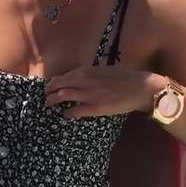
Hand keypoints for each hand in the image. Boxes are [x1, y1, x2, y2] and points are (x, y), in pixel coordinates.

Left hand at [44, 66, 165, 118]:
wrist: (140, 87)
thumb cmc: (124, 78)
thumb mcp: (102, 71)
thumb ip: (88, 75)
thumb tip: (77, 80)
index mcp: (86, 71)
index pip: (62, 77)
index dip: (54, 83)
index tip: (50, 88)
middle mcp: (84, 80)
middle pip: (58, 86)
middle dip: (49, 92)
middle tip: (46, 97)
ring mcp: (88, 94)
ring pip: (62, 97)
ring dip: (53, 101)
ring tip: (49, 105)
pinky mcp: (95, 108)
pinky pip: (75, 112)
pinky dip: (68, 114)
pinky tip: (66, 115)